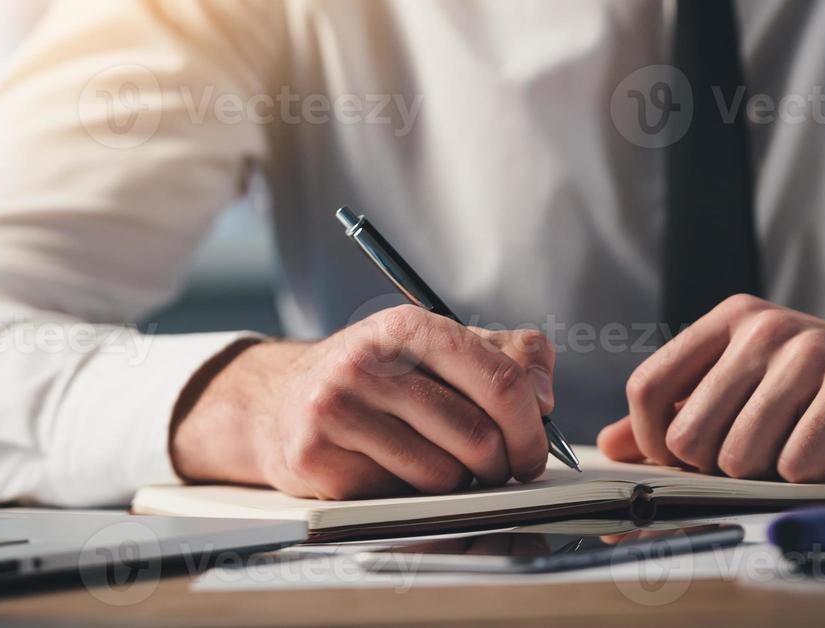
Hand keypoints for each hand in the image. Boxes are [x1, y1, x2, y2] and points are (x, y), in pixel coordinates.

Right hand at [170, 307, 555, 498]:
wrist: (279, 401)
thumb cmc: (377, 378)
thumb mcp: (437, 347)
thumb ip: (507, 356)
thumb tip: (544, 396)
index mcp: (407, 326)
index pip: (500, 380)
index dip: (531, 425)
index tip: (534, 448)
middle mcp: (368, 363)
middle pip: (478, 436)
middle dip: (502, 463)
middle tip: (498, 467)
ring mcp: (336, 410)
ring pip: (443, 476)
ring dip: (455, 482)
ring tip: (435, 461)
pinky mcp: (317, 458)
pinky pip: (398, 498)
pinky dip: (410, 495)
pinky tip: (391, 470)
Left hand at [598, 295, 824, 480]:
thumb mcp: (751, 394)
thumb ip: (680, 414)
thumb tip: (610, 444)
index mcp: (731, 319)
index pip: (647, 386)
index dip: (652, 441)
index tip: (679, 465)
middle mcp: (764, 325)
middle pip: (686, 432)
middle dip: (716, 468)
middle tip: (762, 458)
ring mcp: (808, 350)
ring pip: (737, 455)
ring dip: (768, 474)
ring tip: (801, 451)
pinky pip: (795, 463)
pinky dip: (811, 476)